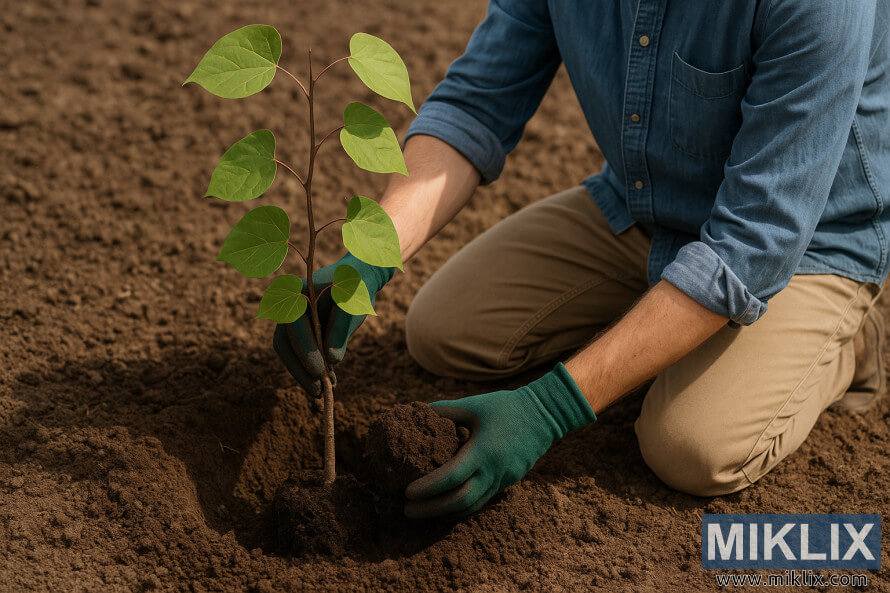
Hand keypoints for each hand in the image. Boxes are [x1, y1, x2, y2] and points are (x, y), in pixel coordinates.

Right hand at [272, 252, 393, 396]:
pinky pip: (297, 353)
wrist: (356, 278)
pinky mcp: (298, 331)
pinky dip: (309, 369)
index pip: (294, 326)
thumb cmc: (355, 288)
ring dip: (304, 374)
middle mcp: (287, 306)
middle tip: (318, 391)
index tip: (320, 372)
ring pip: (289, 352)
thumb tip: (332, 360)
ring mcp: (290, 319)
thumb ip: (342, 328)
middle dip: (301, 369)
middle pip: (285, 343)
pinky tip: (326, 383)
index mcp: (296, 292)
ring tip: (323, 393)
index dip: (305, 351)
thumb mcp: (353, 304)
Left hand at [404, 363, 595, 517]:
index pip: (452, 477)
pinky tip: (443, 508)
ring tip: (420, 512)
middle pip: (460, 501)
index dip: (428, 487)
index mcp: (483, 451)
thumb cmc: (505, 407)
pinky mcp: (507, 483)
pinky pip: (481, 502)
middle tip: (406, 509)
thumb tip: (417, 413)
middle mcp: (494, 471)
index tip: (407, 491)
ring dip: (443, 513)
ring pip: (471, 507)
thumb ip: (444, 410)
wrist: (544, 416)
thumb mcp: (473, 404)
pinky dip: (460, 509)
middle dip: (431, 509)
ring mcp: (502, 480)